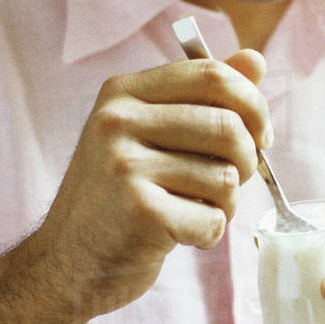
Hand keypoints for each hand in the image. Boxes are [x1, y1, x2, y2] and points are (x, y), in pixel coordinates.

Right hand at [35, 50, 270, 318]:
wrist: (64, 264)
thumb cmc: (118, 197)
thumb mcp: (151, 134)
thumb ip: (203, 97)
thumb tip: (256, 59)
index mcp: (124, 93)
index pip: (212, 75)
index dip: (253, 104)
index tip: (260, 134)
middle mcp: (119, 121)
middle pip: (229, 126)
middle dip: (249, 160)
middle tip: (231, 182)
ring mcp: (125, 166)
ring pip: (227, 176)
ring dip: (226, 203)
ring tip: (193, 210)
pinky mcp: (140, 212)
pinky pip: (213, 220)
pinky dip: (208, 234)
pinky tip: (178, 234)